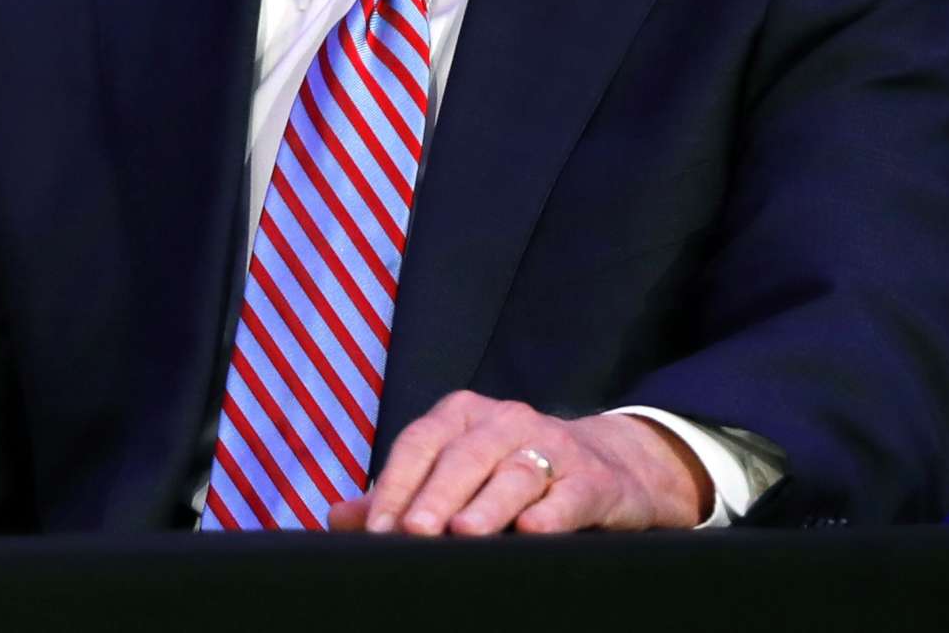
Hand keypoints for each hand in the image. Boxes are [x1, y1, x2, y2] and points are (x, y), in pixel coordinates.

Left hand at [323, 391, 711, 535]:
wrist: (611, 468)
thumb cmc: (513, 471)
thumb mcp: (457, 472)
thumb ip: (400, 494)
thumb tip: (338, 517)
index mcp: (462, 415)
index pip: (419, 444)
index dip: (395, 485)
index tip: (376, 528)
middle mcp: (505, 421)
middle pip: (462, 457)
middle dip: (435, 496)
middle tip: (413, 532)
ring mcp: (553, 446)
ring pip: (514, 474)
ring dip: (487, 505)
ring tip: (464, 534)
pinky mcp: (594, 480)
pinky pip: (570, 495)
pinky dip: (551, 513)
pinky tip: (531, 531)